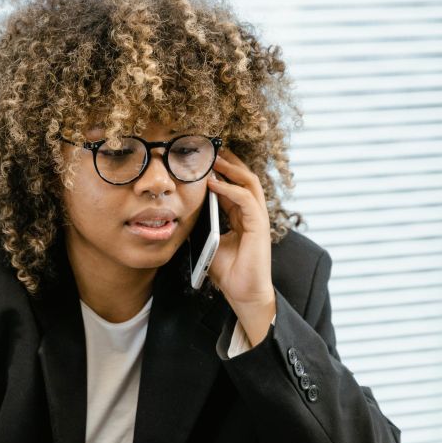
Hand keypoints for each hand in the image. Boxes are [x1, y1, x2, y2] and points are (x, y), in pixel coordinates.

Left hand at [206, 151, 275, 345]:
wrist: (243, 294)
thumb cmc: (229, 273)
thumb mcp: (210, 244)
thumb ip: (202, 228)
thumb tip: (182, 215)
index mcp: (241, 217)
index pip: (233, 186)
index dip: (220, 172)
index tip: (204, 160)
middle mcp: (252, 214)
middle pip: (244, 178)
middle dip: (229, 162)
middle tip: (211, 149)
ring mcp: (258, 218)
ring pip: (249, 182)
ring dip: (231, 169)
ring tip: (214, 159)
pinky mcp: (259, 226)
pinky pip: (246, 199)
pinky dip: (230, 189)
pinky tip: (214, 183)